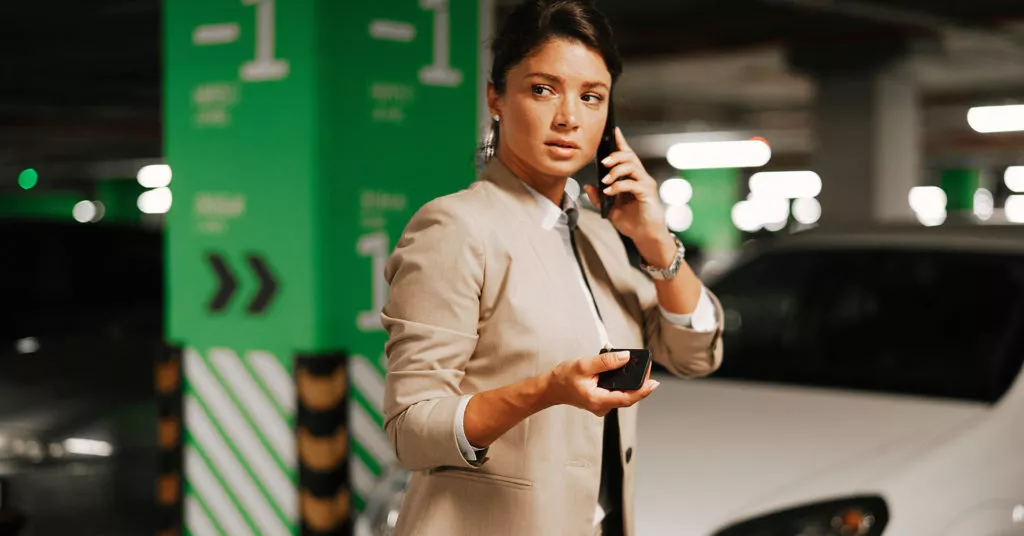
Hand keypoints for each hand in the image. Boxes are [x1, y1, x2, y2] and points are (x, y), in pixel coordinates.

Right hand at [544, 350, 658, 416]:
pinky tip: (623, 370)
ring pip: (623, 395)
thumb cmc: (564, 377)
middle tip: (646, 366)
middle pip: (628, 397)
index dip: (643, 391)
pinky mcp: (601, 401)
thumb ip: (606, 361)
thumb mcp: (584, 365)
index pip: (627, 398)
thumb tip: (625, 357)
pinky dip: (622, 382)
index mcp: (598, 400)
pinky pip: (617, 393)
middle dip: (640, 382)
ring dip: (631, 381)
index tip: (654, 382)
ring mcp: (602, 406)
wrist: (551, 388)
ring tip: (637, 365)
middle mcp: (602, 407)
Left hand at [583, 127, 667, 245]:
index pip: (627, 155)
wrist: (645, 237)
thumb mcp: (610, 209)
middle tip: (602, 162)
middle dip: (615, 156)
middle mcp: (641, 177)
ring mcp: (645, 184)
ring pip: (632, 167)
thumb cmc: (632, 222)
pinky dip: (619, 186)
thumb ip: (599, 197)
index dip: (620, 142)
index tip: (613, 130)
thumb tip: (587, 186)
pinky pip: (632, 183)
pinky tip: (609, 192)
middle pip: (630, 157)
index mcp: (632, 178)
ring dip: (616, 171)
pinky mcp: (648, 194)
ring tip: (605, 180)